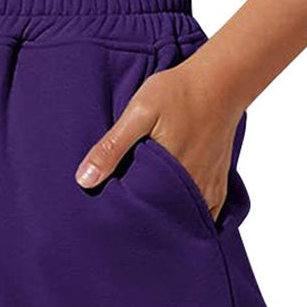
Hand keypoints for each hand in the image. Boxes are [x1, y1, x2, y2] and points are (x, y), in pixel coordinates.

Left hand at [74, 60, 244, 217]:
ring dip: (167, 224)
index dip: (124, 219)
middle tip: (124, 226)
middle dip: (145, 227)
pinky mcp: (218, 187)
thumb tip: (84, 181)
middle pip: (162, 223)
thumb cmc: (179, 92)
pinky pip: (206, 217)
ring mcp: (208, 191)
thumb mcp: (139, 113)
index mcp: (169, 178)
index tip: (110, 219)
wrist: (222, 79)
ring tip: (147, 222)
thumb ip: (112, 147)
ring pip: (184, 222)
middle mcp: (192, 190)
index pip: (141, 215)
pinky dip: (190, 219)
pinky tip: (175, 217)